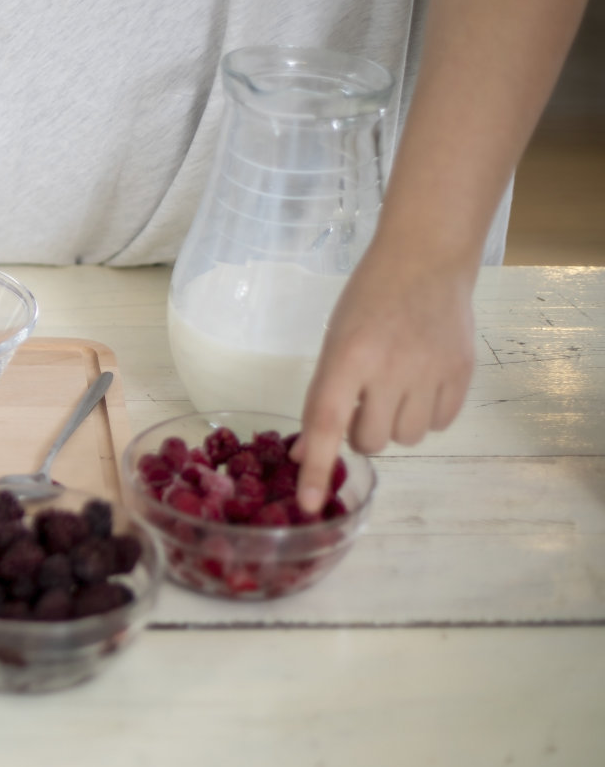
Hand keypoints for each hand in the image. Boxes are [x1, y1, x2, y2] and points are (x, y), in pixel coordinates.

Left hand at [291, 241, 476, 514]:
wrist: (426, 261)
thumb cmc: (367, 302)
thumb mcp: (333, 342)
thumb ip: (322, 397)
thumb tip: (304, 454)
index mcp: (348, 357)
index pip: (325, 424)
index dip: (315, 468)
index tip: (309, 505)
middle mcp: (390, 369)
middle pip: (370, 441)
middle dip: (361, 431)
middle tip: (363, 399)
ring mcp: (431, 372)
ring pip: (406, 439)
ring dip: (395, 424)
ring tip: (395, 387)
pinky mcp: (462, 375)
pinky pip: (439, 425)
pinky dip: (426, 414)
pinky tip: (422, 383)